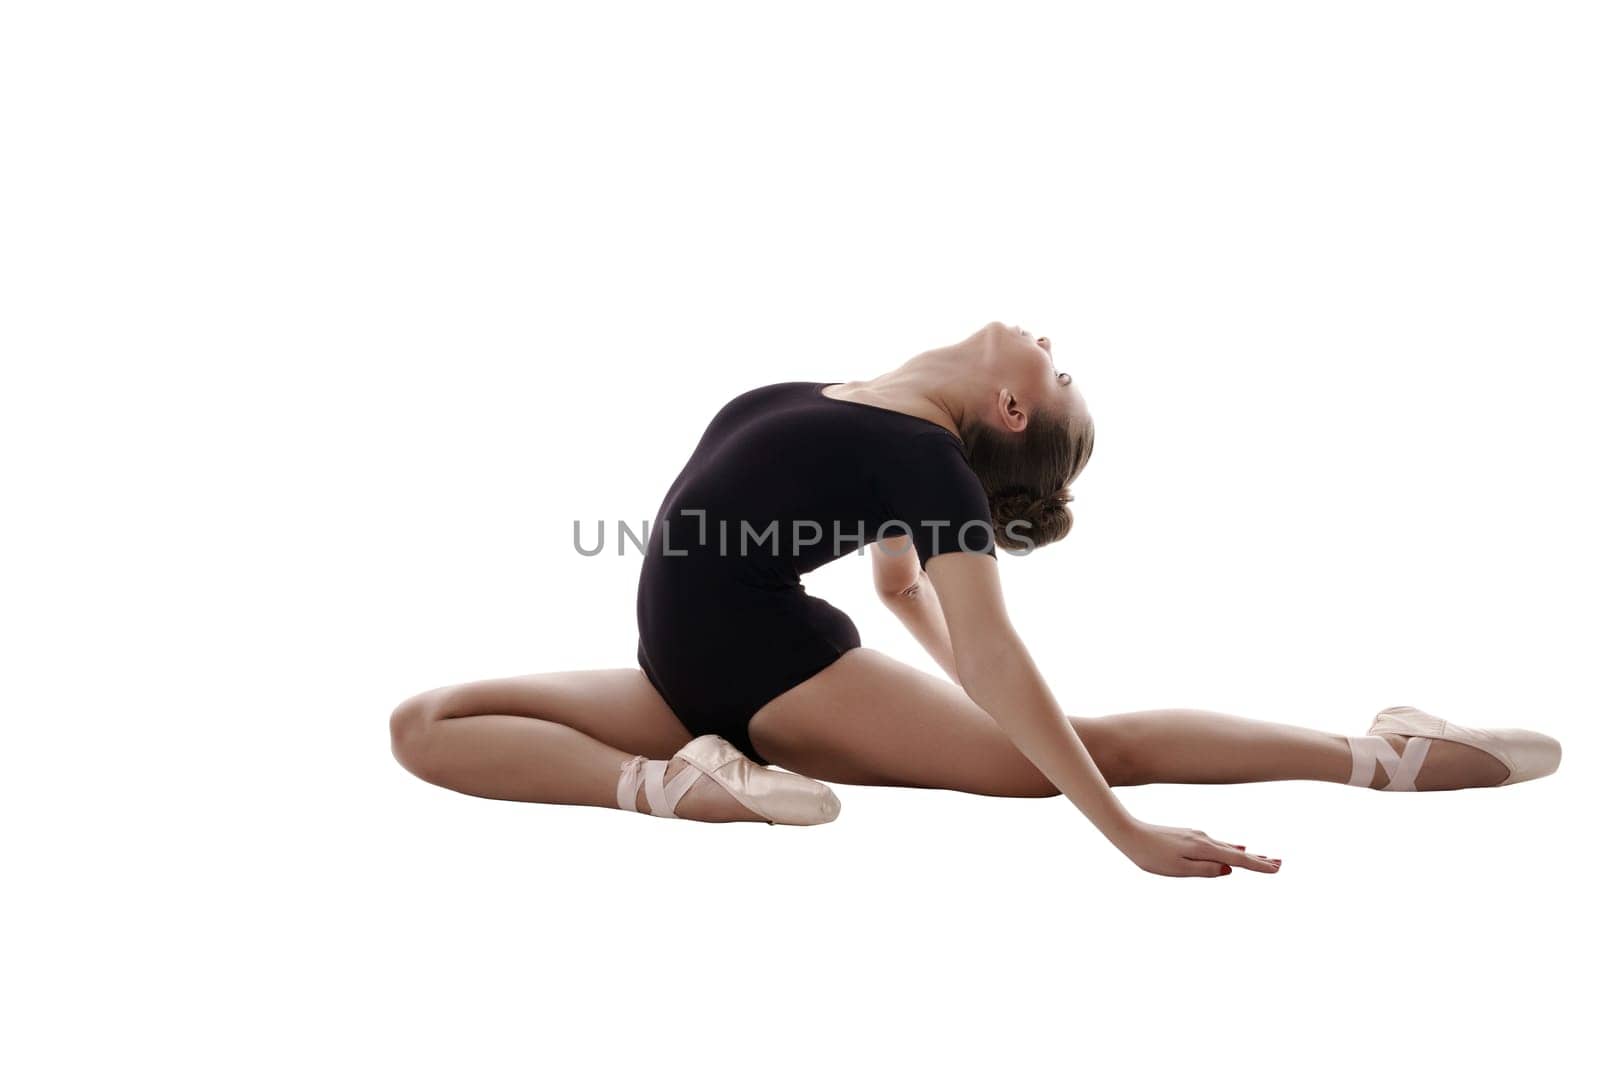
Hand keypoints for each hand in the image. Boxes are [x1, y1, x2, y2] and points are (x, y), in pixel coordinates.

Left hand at [1112, 819, 1281, 877]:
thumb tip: (1228, 869)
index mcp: (1202, 849)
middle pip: (1236, 852)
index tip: (1276, 869)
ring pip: (1227, 847)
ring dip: (1246, 854)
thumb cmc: (1150, 855)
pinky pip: (1217, 844)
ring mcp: (1196, 836)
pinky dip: (1230, 849)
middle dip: (1258, 859)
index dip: (1257, 866)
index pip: (1236, 860)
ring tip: (1263, 858)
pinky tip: (1234, 849)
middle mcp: (1203, 840)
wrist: (1129, 833)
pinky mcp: (1189, 836)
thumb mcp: (1177, 869)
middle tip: (1279, 864)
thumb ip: (1204, 870)